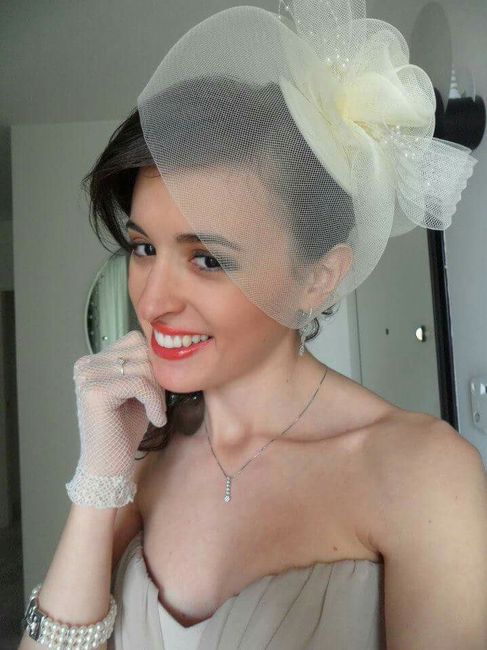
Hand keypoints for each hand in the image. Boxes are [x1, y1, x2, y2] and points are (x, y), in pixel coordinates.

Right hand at [65, 330, 166, 507]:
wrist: (109, 467)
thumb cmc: (124, 430)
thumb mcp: (137, 390)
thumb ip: (144, 366)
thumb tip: (165, 347)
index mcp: (93, 360)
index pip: (135, 340)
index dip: (154, 364)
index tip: (157, 392)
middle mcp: (86, 364)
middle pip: (140, 350)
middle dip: (157, 377)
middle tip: (158, 404)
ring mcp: (87, 376)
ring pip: (143, 367)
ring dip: (158, 392)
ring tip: (156, 413)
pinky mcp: (95, 392)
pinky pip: (140, 383)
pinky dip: (155, 402)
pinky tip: (156, 420)